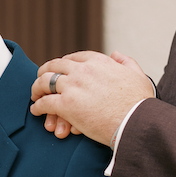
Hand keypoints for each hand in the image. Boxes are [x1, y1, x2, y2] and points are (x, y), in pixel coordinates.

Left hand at [31, 51, 153, 144]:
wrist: (136, 122)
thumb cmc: (140, 103)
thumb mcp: (138, 75)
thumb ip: (126, 62)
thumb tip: (116, 54)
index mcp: (100, 62)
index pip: (75, 57)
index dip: (65, 64)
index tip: (61, 71)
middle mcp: (83, 70)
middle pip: (55, 65)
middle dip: (45, 72)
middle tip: (42, 80)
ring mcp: (73, 86)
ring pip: (44, 81)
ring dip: (37, 88)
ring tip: (35, 95)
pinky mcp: (66, 105)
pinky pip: (44, 103)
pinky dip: (38, 107)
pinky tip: (37, 110)